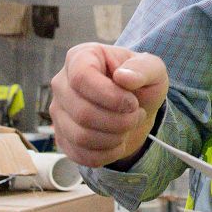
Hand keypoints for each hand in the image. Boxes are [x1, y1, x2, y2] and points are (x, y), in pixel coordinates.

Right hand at [50, 43, 167, 167]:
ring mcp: (58, 111)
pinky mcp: (62, 136)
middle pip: (82, 112)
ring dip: (114, 138)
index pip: (81, 78)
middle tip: (136, 116)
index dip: (109, 96)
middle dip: (118, 121)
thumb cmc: (140, 82)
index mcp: (81, 57)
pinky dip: (106, 154)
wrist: (135, 108)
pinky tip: (118, 143)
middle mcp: (62, 83)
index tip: (132, 102)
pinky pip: (79, 154)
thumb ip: (143, 68)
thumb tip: (123, 77)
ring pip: (80, 136)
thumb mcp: (152, 69)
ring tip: (128, 127)